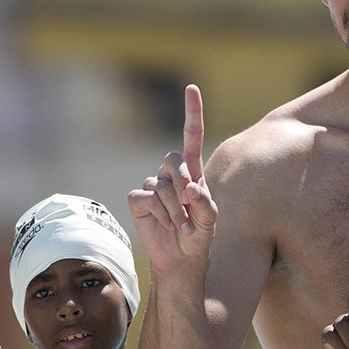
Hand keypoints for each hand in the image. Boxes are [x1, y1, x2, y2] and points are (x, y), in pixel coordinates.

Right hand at [127, 85, 218, 274]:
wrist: (180, 261)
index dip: (192, 112)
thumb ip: (205, 204)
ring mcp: (153, 186)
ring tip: (180, 227)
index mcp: (193, 172)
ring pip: (160, 184)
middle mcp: (171, 175)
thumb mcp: (210, 222)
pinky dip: (158, 214)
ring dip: (173, 209)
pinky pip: (144, 197)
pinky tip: (165, 226)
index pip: (191, 136)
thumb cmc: (199, 238)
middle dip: (182, 182)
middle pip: (173, 158)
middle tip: (188, 208)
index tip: (191, 87)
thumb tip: (190, 187)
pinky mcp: (138, 201)